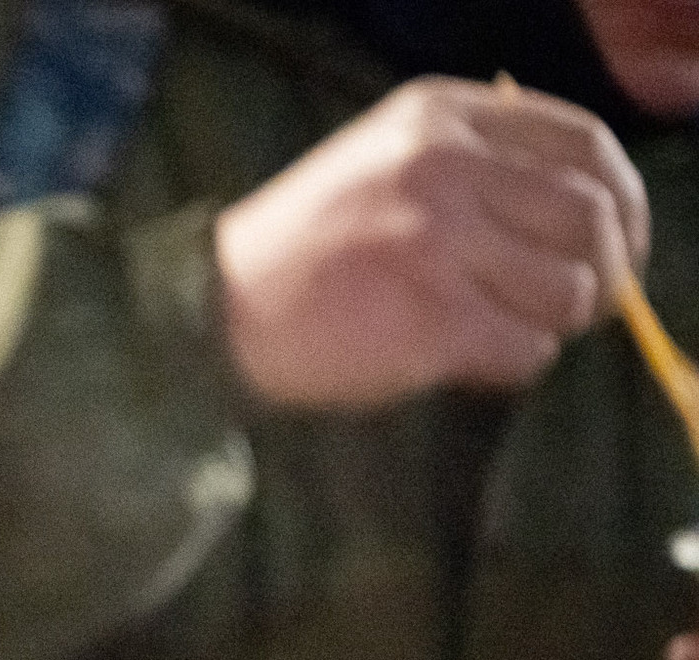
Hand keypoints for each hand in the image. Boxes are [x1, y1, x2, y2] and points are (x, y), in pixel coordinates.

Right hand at [215, 75, 648, 409]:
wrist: (214, 312)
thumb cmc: (304, 248)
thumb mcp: (383, 161)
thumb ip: (474, 163)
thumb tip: (587, 217)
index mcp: (438, 118)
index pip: (584, 142)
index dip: (621, 197)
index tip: (618, 241)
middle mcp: (445, 169)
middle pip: (591, 217)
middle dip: (601, 271)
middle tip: (572, 305)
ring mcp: (441, 245)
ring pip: (569, 291)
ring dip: (550, 324)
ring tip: (497, 330)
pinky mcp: (434, 321)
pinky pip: (526, 351)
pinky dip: (510, 365)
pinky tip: (462, 360)